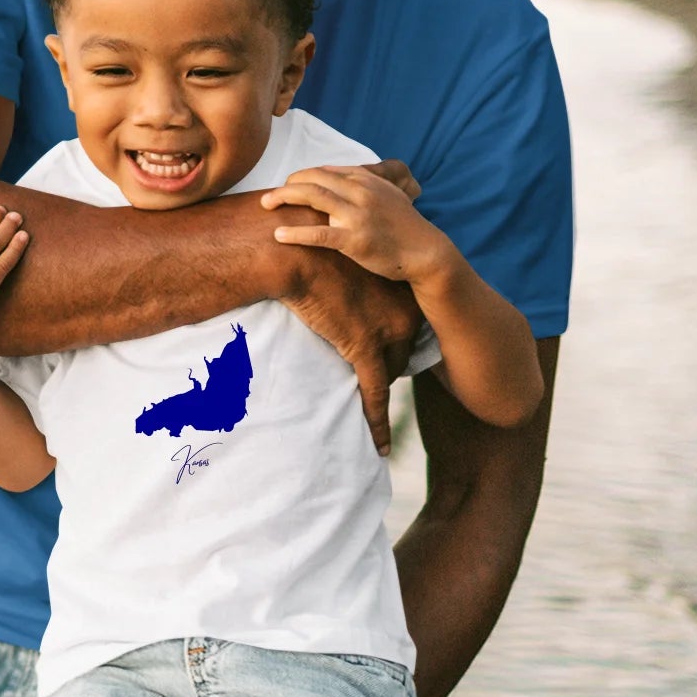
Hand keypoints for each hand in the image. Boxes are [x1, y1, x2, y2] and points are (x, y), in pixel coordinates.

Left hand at [262, 165, 452, 284]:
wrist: (425, 251)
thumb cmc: (404, 225)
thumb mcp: (387, 194)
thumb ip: (362, 184)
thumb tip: (334, 178)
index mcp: (366, 179)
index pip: (325, 170)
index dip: (302, 176)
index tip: (288, 186)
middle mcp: (360, 192)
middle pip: (313, 178)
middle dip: (287, 184)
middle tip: (270, 196)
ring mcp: (357, 215)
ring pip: (312, 197)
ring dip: (283, 198)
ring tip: (265, 205)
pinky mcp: (355, 240)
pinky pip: (318, 234)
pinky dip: (295, 234)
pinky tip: (279, 235)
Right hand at [274, 244, 420, 455]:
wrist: (289, 252)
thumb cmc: (310, 251)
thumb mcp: (346, 258)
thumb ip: (361, 275)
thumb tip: (350, 282)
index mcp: (404, 287)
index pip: (406, 327)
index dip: (389, 338)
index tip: (375, 340)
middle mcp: (407, 311)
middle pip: (401, 352)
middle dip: (385, 361)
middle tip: (365, 364)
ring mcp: (388, 333)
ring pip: (388, 373)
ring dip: (376, 383)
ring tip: (369, 404)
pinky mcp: (365, 351)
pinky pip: (375, 395)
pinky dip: (377, 422)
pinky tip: (381, 446)